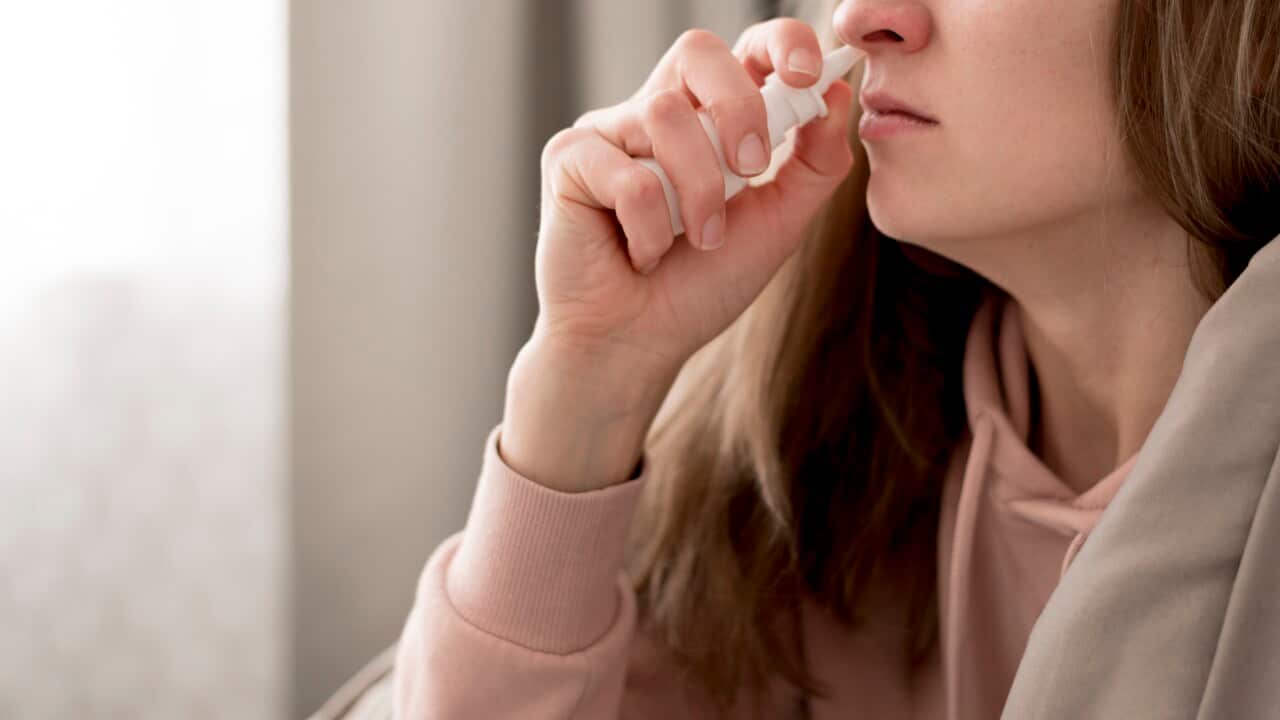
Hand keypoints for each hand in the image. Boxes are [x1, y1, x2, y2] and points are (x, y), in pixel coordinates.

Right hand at [532, 18, 856, 375]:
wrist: (639, 346)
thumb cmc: (700, 286)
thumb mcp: (778, 225)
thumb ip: (814, 164)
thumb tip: (836, 95)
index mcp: (707, 119)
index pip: (742, 50)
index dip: (777, 43)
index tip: (807, 73)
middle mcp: (655, 114)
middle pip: (698, 52)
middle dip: (738, 106)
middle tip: (751, 168)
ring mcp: (609, 133)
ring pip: (666, 115)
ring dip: (699, 192)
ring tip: (696, 240)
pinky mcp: (568, 160)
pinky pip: (626, 173)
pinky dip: (649, 227)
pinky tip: (640, 256)